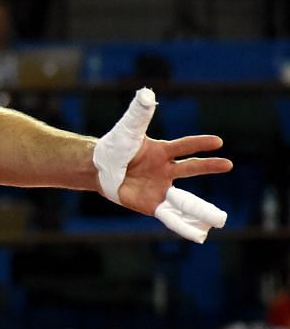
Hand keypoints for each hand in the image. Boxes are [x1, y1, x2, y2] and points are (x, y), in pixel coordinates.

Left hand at [92, 89, 230, 241]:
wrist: (99, 169)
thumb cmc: (115, 147)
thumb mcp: (126, 131)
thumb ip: (139, 114)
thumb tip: (146, 93)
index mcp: (162, 151)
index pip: (184, 146)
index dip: (198, 143)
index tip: (217, 141)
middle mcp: (167, 170)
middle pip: (191, 168)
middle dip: (208, 166)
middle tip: (229, 164)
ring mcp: (162, 188)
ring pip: (186, 200)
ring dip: (202, 209)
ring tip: (221, 218)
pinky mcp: (153, 204)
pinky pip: (171, 217)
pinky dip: (184, 226)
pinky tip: (200, 235)